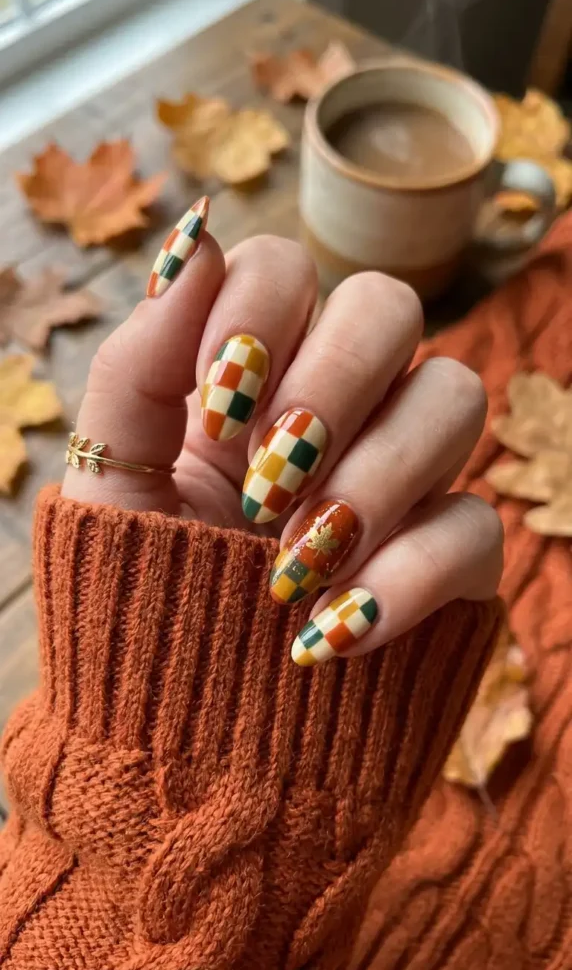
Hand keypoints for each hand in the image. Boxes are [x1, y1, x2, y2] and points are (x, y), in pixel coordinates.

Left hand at [62, 199, 502, 663]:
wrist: (186, 733)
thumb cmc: (142, 596)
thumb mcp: (113, 482)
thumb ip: (137, 363)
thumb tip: (193, 236)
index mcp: (253, 376)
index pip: (287, 268)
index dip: (258, 317)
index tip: (217, 411)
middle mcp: (340, 406)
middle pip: (389, 306)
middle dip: (330, 383)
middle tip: (265, 481)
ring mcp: (404, 476)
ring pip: (455, 395)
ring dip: (376, 474)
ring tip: (293, 560)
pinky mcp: (452, 558)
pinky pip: (478, 527)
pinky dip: (407, 575)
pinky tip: (336, 630)